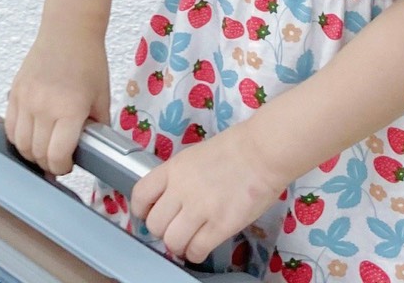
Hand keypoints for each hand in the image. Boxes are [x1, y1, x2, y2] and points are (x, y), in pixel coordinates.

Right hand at [5, 28, 110, 176]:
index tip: (68, 164)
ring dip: (31, 152)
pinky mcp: (14, 92)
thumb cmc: (89, 61)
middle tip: (58, 158)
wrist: (69, 31)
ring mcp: (25, 99)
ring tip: (44, 147)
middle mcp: (43, 106)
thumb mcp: (102, 97)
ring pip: (19, 143)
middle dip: (48, 163)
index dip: (63, 167)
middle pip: (36, 153)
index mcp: (69, 109)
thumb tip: (94, 151)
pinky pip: (9, 126)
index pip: (56, 155)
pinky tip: (31, 134)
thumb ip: (97, 127)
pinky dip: (18, 137)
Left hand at [128, 121, 289, 265]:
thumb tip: (171, 198)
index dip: (141, 209)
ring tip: (189, 239)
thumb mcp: (195, 156)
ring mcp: (200, 209)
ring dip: (178, 245)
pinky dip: (195, 254)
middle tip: (175, 228)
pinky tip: (202, 246)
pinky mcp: (220, 226)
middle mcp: (182, 189)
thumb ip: (179, 177)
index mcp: (174, 168)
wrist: (263, 151)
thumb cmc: (235, 148)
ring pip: (172, 242)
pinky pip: (196, 251)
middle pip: (154, 224)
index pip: (141, 194)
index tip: (148, 214)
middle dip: (162, 230)